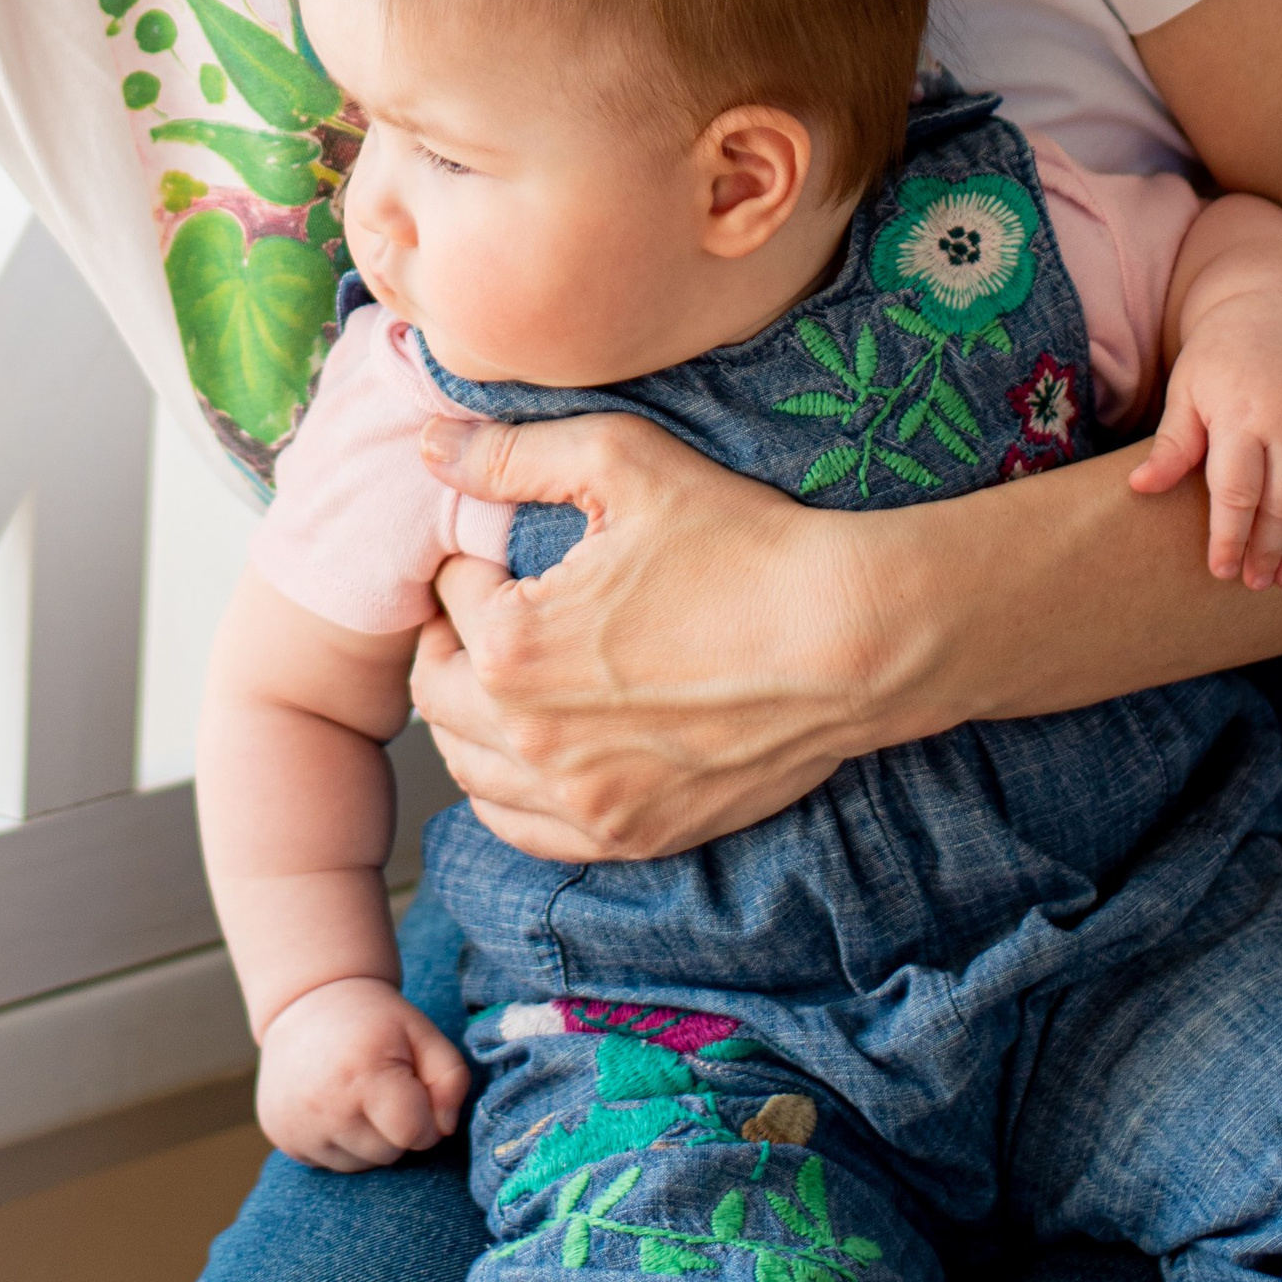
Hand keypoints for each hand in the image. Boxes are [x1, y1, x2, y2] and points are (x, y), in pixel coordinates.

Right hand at [254, 975, 468, 1169]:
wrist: (306, 999)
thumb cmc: (374, 1019)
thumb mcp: (422, 1032)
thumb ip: (452, 1079)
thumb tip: (444, 1128)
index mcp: (363, 1074)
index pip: (415, 1134)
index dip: (425, 1116)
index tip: (411, 1087)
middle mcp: (324, 1105)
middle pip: (388, 1154)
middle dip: (395, 1129)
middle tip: (380, 1085)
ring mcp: (297, 1124)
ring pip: (359, 1165)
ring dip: (367, 1139)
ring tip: (354, 1094)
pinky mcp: (280, 1135)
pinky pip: (329, 1164)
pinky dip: (338, 1142)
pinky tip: (331, 1105)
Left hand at [407, 411, 889, 861]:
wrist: (850, 639)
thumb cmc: (742, 543)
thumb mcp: (621, 462)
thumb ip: (510, 453)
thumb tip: (431, 447)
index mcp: (516, 648)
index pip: (447, 599)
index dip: (467, 563)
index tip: (497, 550)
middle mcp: (535, 740)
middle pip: (436, 690)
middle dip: (449, 640)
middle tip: (486, 607)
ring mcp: (585, 800)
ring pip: (470, 770)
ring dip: (469, 717)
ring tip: (505, 671)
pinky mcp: (632, 834)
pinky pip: (526, 830)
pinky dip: (510, 788)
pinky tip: (535, 747)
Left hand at [1132, 288, 1281, 586]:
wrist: (1276, 306)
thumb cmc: (1221, 354)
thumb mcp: (1188, 389)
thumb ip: (1172, 443)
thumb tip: (1138, 488)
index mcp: (1241, 413)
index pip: (1236, 494)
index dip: (1229, 539)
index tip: (1220, 571)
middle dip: (1267, 552)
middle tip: (1253, 583)